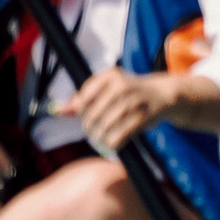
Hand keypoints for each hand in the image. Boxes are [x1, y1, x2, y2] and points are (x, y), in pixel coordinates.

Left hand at [59, 68, 196, 150]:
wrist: (162, 94)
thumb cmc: (128, 93)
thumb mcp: (106, 90)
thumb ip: (82, 100)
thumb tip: (57, 110)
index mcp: (111, 75)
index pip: (84, 98)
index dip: (82, 111)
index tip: (88, 114)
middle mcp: (123, 85)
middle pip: (93, 115)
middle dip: (90, 127)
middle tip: (93, 131)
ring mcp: (134, 101)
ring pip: (105, 127)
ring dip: (100, 138)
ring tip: (100, 139)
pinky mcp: (143, 117)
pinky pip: (119, 136)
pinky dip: (113, 143)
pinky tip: (113, 143)